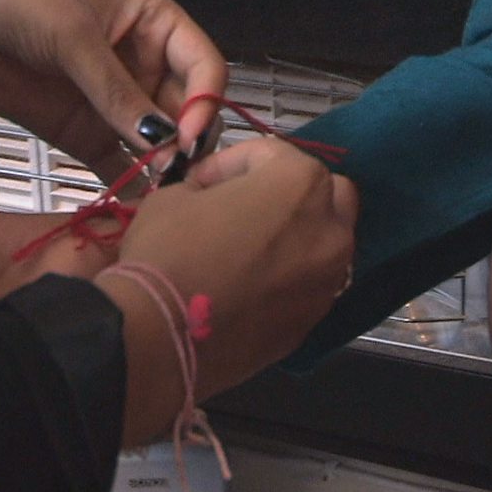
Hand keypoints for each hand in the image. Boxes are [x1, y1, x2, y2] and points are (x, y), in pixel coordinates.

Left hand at [0, 0, 226, 183]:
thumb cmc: (17, 0)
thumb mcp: (73, 39)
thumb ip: (117, 92)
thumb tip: (165, 142)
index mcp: (158, 25)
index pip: (205, 68)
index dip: (204, 102)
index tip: (187, 137)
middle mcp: (147, 66)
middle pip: (189, 112)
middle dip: (189, 143)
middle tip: (179, 176)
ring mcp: (119, 105)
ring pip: (160, 144)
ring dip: (166, 170)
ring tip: (166, 198)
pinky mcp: (89, 135)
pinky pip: (122, 166)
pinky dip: (132, 188)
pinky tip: (140, 210)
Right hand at [93, 138, 358, 443]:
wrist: (161, 337)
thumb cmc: (167, 252)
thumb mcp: (175, 197)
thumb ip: (209, 187)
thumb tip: (213, 198)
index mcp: (301, 183)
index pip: (270, 154)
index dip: (228, 163)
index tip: (199, 181)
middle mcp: (331, 229)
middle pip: (321, 194)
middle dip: (286, 192)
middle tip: (242, 207)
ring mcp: (328, 281)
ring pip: (323, 244)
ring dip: (294, 237)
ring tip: (248, 250)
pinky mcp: (312, 322)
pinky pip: (307, 286)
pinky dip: (287, 279)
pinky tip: (248, 288)